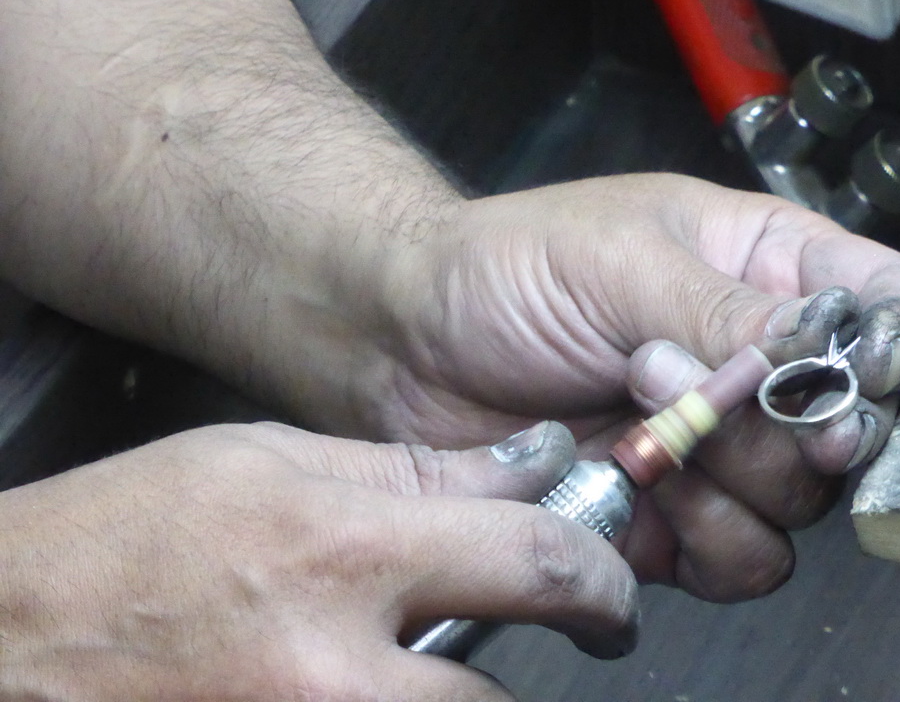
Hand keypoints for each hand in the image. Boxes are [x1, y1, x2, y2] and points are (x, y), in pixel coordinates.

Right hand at [0, 422, 636, 699]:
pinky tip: (376, 672)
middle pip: (508, 693)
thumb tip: (524, 467)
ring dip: (471, 693)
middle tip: (571, 626)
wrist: (14, 640)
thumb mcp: (265, 459)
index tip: (603, 580)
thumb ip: (407, 471)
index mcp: (340, 553)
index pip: (530, 563)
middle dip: (552, 656)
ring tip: (432, 645)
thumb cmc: (131, 533)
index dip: (594, 572)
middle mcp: (337, 673)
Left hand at [291, 174, 899, 600]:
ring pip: (799, 504)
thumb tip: (829, 368)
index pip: (888, 307)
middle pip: (854, 425)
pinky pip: (741, 560)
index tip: (854, 374)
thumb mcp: (618, 260)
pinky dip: (702, 539)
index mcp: (761, 270)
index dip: (892, 347)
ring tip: (634, 419)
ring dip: (728, 476)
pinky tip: (634, 486)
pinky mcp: (673, 514)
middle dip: (778, 418)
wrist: (407, 343)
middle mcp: (754, 365)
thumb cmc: (503, 270)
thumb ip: (726, 315)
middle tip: (672, 375)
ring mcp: (718, 446)